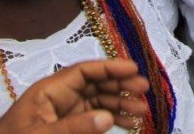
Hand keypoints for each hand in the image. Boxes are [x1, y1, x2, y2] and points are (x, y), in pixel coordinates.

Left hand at [0, 59, 149, 133]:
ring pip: (98, 102)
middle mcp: (60, 98)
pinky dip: (112, 119)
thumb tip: (108, 118)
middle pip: (95, 84)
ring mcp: (65, 114)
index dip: (109, 67)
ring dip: (120, 104)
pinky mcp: (68, 128)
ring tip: (142, 110)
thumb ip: (74, 128)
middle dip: (120, 86)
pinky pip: (95, 119)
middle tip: (143, 91)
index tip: (133, 68)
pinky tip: (128, 123)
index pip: (83, 71)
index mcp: (49, 90)